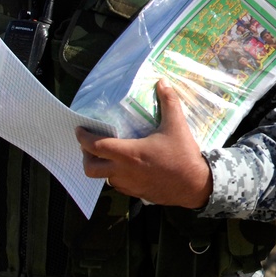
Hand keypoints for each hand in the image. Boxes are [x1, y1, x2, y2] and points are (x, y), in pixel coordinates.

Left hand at [76, 80, 212, 208]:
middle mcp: (123, 171)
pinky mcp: (137, 193)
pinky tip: (127, 168)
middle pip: (90, 168)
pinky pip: (118, 186)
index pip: (95, 146)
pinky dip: (116, 176)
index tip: (80, 130)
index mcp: (129, 153)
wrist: (195, 185)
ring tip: (108, 156)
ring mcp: (129, 184)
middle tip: (90, 146)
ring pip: (103, 178)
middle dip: (85, 156)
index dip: (83, 137)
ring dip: (102, 167)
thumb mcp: (177, 126)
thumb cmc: (183, 155)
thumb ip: (168, 102)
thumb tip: (162, 82)